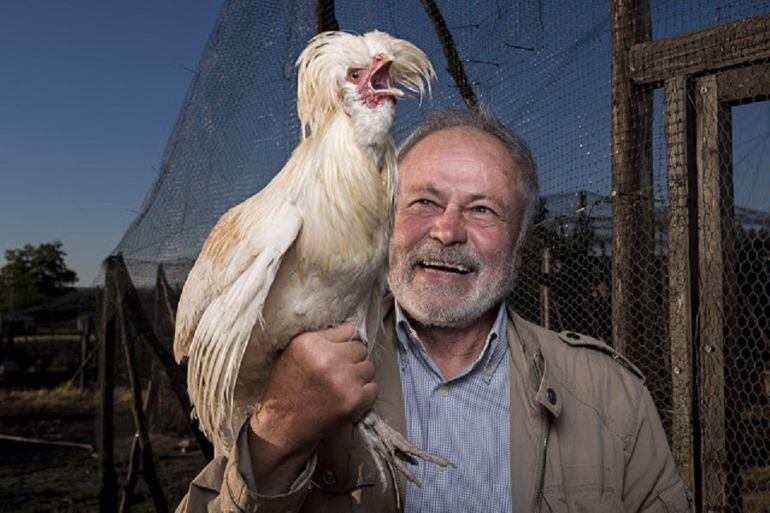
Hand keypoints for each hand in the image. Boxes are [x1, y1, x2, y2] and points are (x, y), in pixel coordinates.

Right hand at [247, 323, 377, 493]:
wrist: (281, 427)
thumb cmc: (286, 390)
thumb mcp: (293, 354)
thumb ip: (320, 340)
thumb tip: (350, 331)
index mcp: (310, 342)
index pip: (348, 330)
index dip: (344, 344)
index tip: (339, 354)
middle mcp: (328, 357)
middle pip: (361, 349)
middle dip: (353, 360)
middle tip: (340, 374)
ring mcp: (343, 379)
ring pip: (369, 367)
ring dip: (360, 377)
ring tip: (343, 386)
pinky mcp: (353, 399)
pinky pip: (374, 388)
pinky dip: (365, 395)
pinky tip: (348, 399)